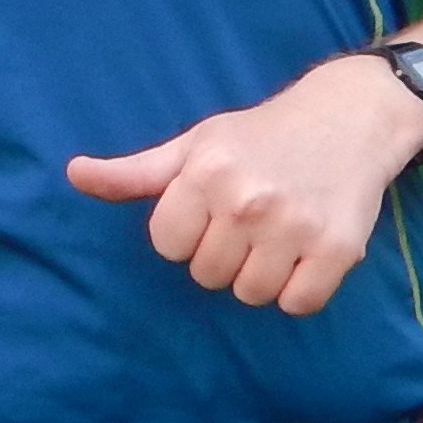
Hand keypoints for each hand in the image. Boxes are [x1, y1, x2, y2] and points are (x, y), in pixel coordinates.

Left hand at [64, 54, 422, 316]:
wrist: (349, 118)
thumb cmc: (260, 136)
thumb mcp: (194, 144)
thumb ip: (135, 172)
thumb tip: (74, 174)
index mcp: (206, 173)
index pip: (168, 246)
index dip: (188, 232)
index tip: (211, 210)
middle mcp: (247, 201)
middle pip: (207, 275)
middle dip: (223, 254)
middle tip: (250, 219)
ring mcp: (294, 227)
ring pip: (250, 294)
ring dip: (260, 275)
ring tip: (276, 235)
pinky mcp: (336, 250)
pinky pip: (297, 304)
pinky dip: (298, 289)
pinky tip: (303, 253)